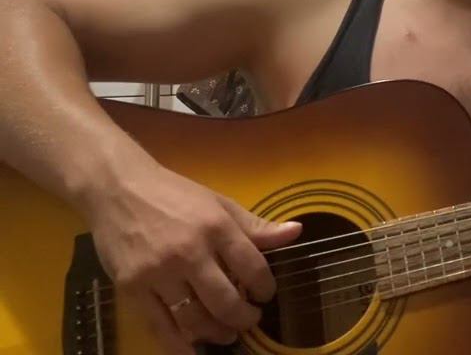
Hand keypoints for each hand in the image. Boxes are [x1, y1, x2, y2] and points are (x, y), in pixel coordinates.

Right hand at [83, 162, 300, 353]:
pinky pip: (159, 326)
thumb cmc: (173, 194)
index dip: (266, 288)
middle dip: (244, 317)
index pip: (253, 268)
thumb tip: (296, 232)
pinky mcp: (132, 288)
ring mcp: (159, 273)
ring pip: (194, 318)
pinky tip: (192, 351)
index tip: (265, 295)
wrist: (118, 188)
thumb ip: (256, 225)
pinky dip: (178, 346)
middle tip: (250, 319)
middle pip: (225, 301)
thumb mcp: (219, 203)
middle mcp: (189, 252)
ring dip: (216, 333)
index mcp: (216, 228)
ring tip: (226, 334)